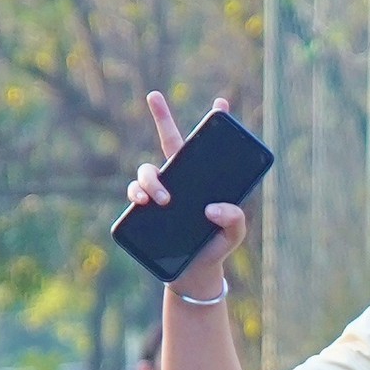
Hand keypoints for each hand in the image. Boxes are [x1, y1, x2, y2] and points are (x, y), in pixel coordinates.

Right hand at [127, 90, 244, 287]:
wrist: (194, 274)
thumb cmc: (214, 247)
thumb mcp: (233, 235)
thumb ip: (234, 220)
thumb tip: (213, 207)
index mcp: (202, 179)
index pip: (206, 146)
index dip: (213, 123)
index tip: (222, 103)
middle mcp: (180, 179)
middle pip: (169, 140)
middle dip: (161, 114)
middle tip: (154, 95)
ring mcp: (160, 192)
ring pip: (147, 170)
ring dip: (152, 180)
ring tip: (163, 200)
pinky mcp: (145, 209)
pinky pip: (134, 193)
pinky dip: (136, 194)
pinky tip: (143, 202)